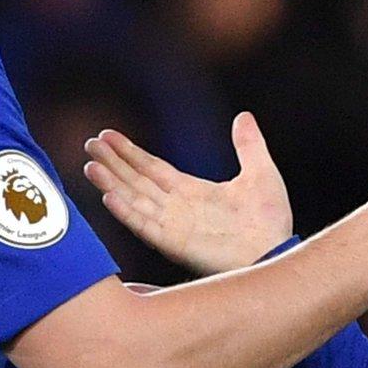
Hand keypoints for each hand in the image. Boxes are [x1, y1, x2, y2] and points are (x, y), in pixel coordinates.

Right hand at [83, 112, 292, 275]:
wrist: (277, 251)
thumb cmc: (271, 221)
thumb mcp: (261, 173)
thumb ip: (248, 145)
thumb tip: (243, 116)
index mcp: (192, 192)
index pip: (152, 168)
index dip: (130, 153)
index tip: (108, 136)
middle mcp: (176, 209)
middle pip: (136, 181)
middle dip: (113, 163)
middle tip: (90, 144)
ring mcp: (173, 226)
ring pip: (134, 200)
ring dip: (112, 184)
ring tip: (90, 166)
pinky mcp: (175, 244)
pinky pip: (144, 226)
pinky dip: (126, 212)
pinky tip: (109, 197)